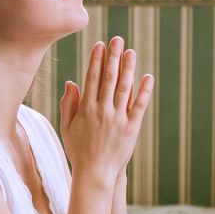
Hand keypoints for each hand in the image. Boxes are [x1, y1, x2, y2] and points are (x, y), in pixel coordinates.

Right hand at [59, 36, 152, 185]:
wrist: (95, 174)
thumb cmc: (78, 150)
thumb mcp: (67, 127)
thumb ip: (68, 104)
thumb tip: (71, 82)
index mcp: (86, 109)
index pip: (92, 78)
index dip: (96, 60)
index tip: (99, 45)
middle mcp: (102, 111)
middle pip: (109, 78)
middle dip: (113, 57)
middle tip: (117, 39)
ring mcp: (118, 119)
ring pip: (124, 88)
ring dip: (128, 68)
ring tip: (131, 52)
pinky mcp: (131, 128)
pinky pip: (139, 106)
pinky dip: (143, 91)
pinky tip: (147, 77)